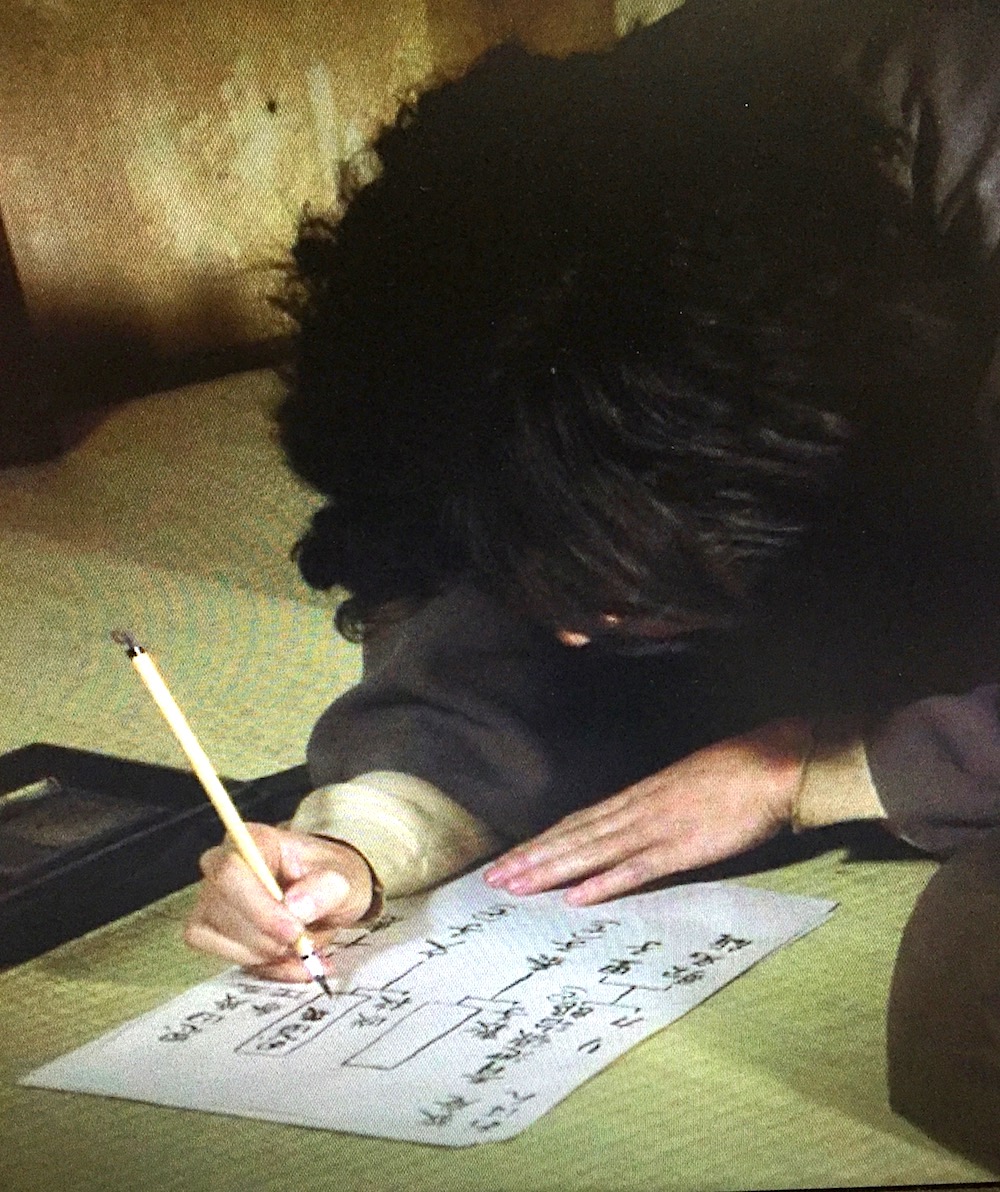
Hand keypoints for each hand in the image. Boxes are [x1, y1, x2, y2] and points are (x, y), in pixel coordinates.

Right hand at [184, 823, 374, 981]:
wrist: (331, 895)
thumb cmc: (332, 878)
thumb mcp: (345, 879)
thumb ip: (326, 888)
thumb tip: (295, 905)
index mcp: (255, 841)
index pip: (231, 871)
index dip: (258, 908)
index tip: (293, 931)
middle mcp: (224, 866)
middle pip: (218, 908)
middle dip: (264, 937)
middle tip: (302, 944)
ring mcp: (213, 899)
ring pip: (216, 937)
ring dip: (264, 954)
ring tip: (301, 949)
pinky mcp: (213, 930)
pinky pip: (223, 957)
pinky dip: (262, 967)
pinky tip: (289, 961)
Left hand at [483, 718, 811, 904]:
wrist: (773, 763)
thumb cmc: (735, 773)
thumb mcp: (684, 785)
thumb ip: (657, 806)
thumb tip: (633, 824)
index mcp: (638, 797)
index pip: (577, 823)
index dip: (541, 843)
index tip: (509, 859)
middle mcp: (637, 810)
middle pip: (573, 837)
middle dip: (531, 859)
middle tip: (490, 880)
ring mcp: (657, 828)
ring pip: (592, 852)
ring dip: (551, 870)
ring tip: (515, 888)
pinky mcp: (683, 848)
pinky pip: (637, 870)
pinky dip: (605, 884)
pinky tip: (577, 898)